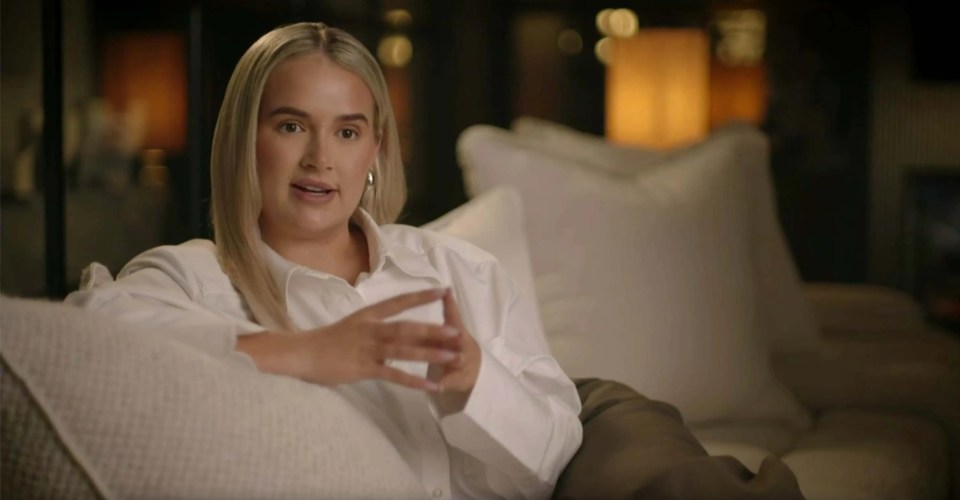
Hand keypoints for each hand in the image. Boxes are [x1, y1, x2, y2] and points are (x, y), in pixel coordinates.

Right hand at [266, 288, 464, 390]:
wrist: (300, 353)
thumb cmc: (325, 342)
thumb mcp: (352, 326)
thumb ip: (374, 327)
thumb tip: (393, 328)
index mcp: (368, 315)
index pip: (399, 302)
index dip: (421, 297)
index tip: (443, 291)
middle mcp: (370, 329)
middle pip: (407, 327)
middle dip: (433, 330)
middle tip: (458, 331)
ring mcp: (367, 348)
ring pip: (403, 349)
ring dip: (430, 353)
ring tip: (452, 356)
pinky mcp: (363, 368)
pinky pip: (393, 375)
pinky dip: (413, 381)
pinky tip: (430, 385)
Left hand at [428, 288, 480, 394]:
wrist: (472, 372)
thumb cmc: (452, 348)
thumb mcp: (442, 337)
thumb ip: (430, 326)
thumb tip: (415, 304)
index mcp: (456, 331)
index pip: (454, 316)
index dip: (451, 304)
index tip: (447, 292)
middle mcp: (463, 345)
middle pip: (461, 338)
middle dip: (458, 334)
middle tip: (456, 329)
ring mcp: (464, 362)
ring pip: (460, 360)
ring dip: (457, 359)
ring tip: (457, 359)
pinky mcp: (459, 379)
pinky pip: (452, 381)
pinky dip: (445, 383)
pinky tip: (438, 386)